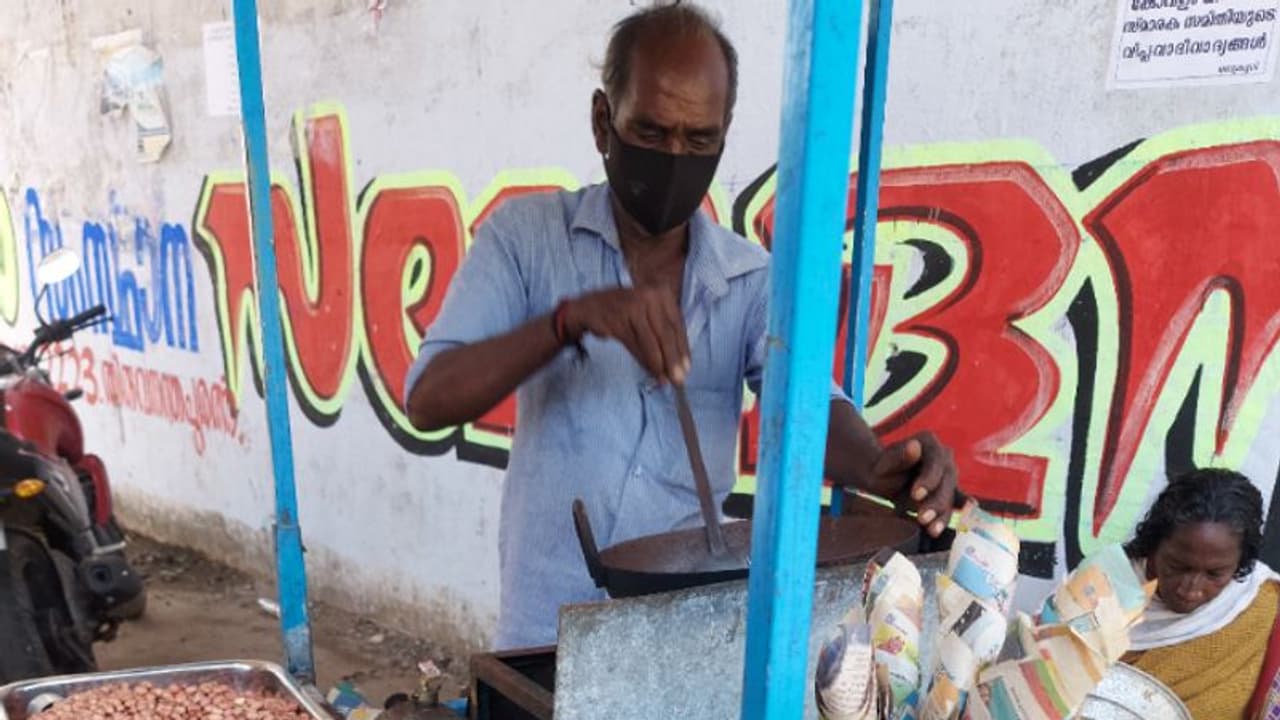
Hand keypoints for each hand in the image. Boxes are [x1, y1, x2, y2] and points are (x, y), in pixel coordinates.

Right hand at [562, 287, 690, 383]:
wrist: (590, 307)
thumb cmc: (625, 312)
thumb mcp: (649, 315)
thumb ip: (663, 334)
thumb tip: (678, 365)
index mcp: (662, 292)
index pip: (677, 324)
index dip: (683, 349)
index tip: (687, 369)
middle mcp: (649, 295)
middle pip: (666, 333)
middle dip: (673, 360)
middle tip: (678, 380)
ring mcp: (632, 306)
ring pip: (651, 341)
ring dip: (658, 364)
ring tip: (663, 380)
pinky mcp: (618, 319)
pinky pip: (635, 344)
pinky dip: (643, 360)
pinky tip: (649, 370)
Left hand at [871, 432, 957, 537]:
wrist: (885, 479)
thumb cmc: (884, 468)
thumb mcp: (886, 463)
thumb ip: (899, 456)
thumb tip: (914, 446)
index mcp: (929, 442)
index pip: (935, 461)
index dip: (929, 479)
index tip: (916, 494)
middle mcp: (944, 457)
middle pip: (946, 481)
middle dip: (936, 502)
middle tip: (922, 518)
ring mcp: (949, 476)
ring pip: (950, 496)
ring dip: (942, 515)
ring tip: (931, 530)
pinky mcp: (949, 493)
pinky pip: (949, 507)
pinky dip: (945, 519)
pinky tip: (944, 528)